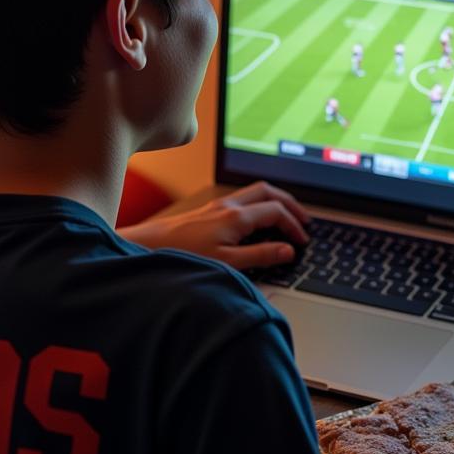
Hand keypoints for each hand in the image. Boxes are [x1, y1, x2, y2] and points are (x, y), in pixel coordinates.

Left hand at [118, 181, 309, 269]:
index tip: (302, 242)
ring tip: (286, 218)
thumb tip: (287, 251)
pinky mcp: (208, 211)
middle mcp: (228, 205)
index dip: (294, 225)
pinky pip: (242, 199)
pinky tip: (257, 222)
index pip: (276, 211)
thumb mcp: (228, 262)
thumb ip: (260, 255)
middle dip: (290, 203)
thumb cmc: (185, 256)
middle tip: (304, 220)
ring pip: (255, 192)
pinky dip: (258, 206)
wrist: (148, 246)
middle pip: (269, 191)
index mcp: (237, 217)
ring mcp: (217, 206)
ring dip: (275, 202)